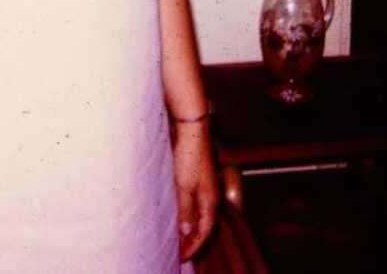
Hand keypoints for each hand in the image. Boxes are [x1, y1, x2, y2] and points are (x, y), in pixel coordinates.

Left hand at [172, 122, 218, 260]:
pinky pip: (192, 202)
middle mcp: (210, 195)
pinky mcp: (194, 177)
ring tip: (176, 238)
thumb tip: (187, 232)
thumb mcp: (184, 185)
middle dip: (192, 240)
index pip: (205, 231)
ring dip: (188, 227)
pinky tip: (175, 213)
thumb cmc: (189, 154)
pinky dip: (185, 213)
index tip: (182, 258)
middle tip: (178, 252)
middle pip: (203, 225)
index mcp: (210, 200)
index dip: (194, 246)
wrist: (190, 128)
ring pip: (197, 214)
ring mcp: (203, 186)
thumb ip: (186, 209)